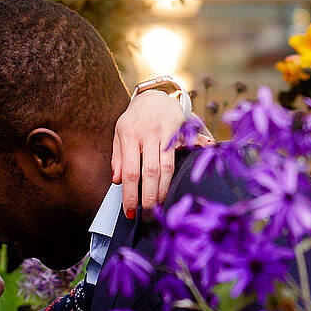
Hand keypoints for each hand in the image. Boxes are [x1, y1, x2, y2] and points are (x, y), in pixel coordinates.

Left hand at [110, 89, 213, 219]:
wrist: (154, 96)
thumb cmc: (135, 120)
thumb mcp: (119, 134)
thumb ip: (118, 157)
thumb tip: (117, 181)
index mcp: (130, 135)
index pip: (130, 171)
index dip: (130, 194)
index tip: (130, 211)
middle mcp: (149, 133)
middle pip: (151, 171)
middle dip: (149, 196)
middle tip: (148, 214)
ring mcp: (166, 132)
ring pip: (168, 166)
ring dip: (165, 189)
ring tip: (161, 205)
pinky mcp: (181, 130)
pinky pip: (188, 148)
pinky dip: (193, 159)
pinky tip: (192, 174)